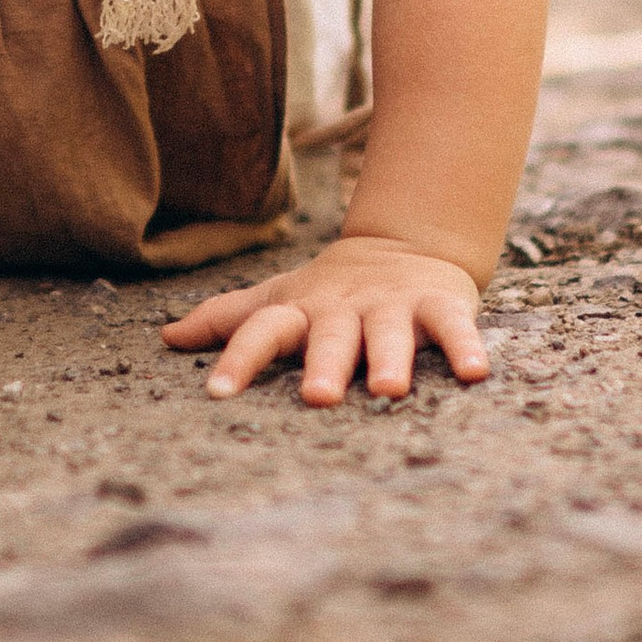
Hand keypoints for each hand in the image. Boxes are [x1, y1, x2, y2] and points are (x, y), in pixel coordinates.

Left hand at [162, 235, 489, 406]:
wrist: (403, 245)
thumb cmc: (329, 294)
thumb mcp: (281, 301)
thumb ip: (230, 320)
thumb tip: (166, 337)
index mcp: (301, 310)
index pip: (262, 329)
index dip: (239, 357)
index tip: (216, 392)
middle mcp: (343, 308)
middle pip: (329, 335)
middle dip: (323, 364)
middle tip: (317, 396)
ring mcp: (392, 306)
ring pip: (389, 333)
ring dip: (390, 358)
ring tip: (388, 389)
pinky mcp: (438, 304)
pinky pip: (453, 327)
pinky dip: (465, 347)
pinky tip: (475, 373)